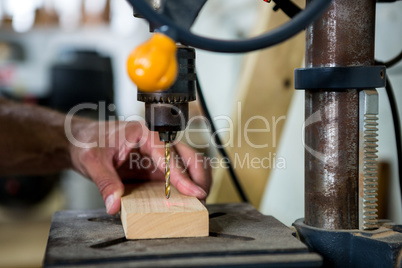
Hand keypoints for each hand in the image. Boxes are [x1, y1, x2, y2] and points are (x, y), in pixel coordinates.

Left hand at [69, 119, 211, 214]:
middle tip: (202, 198)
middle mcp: (156, 141)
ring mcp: (159, 154)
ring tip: (199, 201)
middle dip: (200, 177)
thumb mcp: (93, 161)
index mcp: (144, 133)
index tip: (195, 192)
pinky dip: (186, 186)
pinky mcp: (157, 166)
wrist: (84, 140)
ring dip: (197, 181)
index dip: (183, 176)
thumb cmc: (90, 141)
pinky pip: (178, 175)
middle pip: (189, 155)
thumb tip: (115, 203)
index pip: (170, 154)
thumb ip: (105, 182)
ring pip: (189, 164)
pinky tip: (186, 199)